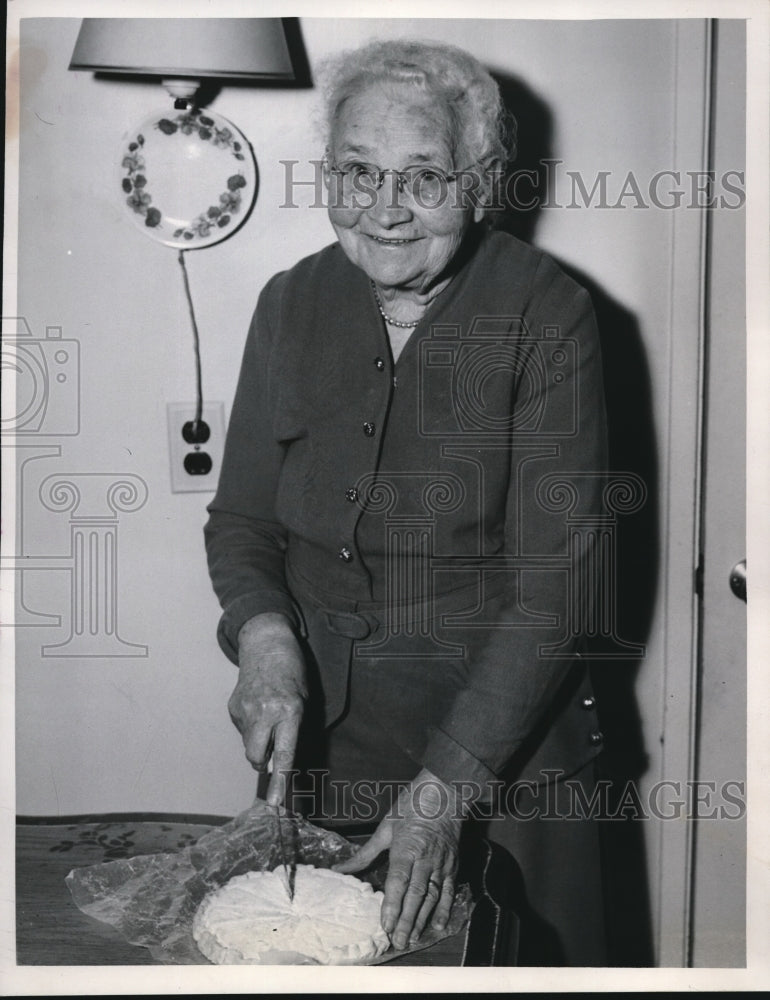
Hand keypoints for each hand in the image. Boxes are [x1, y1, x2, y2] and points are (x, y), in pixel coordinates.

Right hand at [228, 612, 306, 806]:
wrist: (266, 645)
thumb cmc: (293, 673)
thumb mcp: (305, 700)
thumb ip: (294, 730)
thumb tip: (279, 760)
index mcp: (289, 711)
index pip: (284, 753)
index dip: (279, 780)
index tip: (274, 803)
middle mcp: (266, 712)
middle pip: (255, 757)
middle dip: (261, 761)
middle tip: (270, 749)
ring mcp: (245, 709)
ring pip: (248, 745)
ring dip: (257, 740)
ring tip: (267, 716)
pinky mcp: (232, 706)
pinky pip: (241, 729)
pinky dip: (249, 726)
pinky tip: (257, 706)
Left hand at [333, 769, 463, 949]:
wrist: (444, 792)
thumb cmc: (411, 806)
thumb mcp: (386, 827)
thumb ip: (365, 853)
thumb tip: (340, 869)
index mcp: (407, 847)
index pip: (398, 881)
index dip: (392, 904)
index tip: (385, 924)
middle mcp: (426, 858)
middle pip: (415, 894)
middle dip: (405, 919)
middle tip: (397, 941)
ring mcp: (441, 863)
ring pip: (432, 896)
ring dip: (422, 919)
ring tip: (412, 938)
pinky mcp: (453, 864)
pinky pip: (449, 890)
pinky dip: (445, 908)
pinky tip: (438, 925)